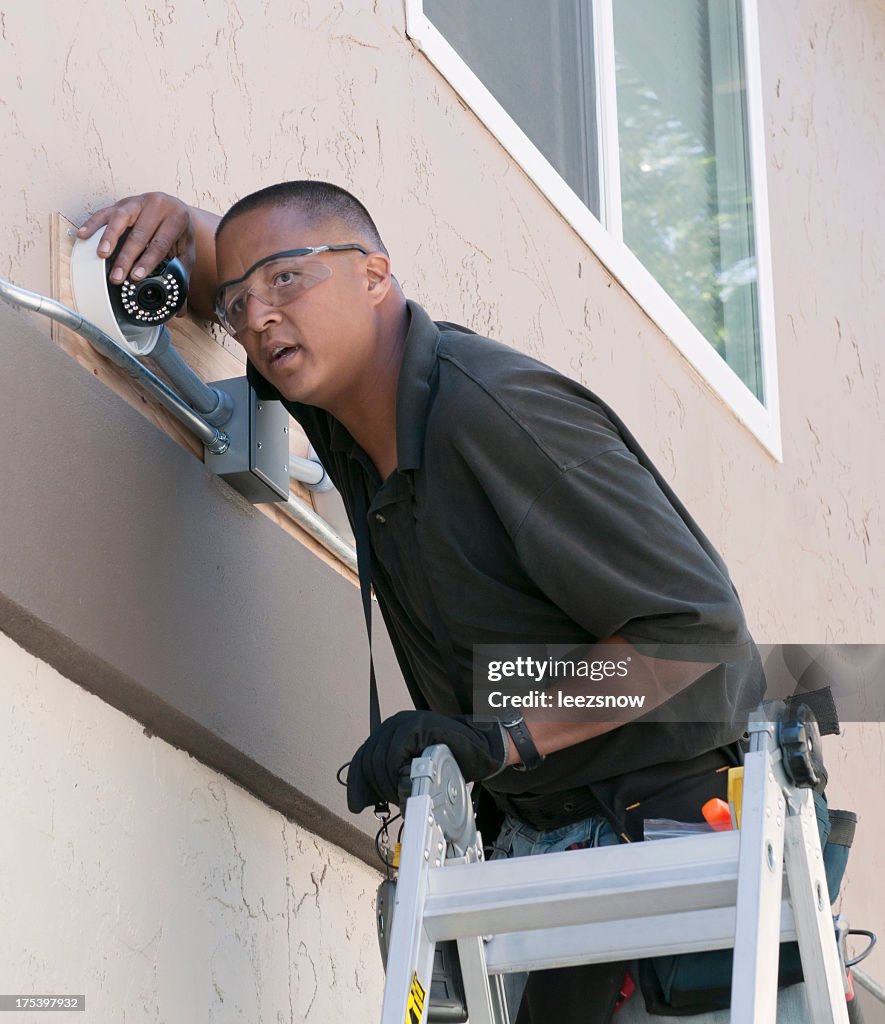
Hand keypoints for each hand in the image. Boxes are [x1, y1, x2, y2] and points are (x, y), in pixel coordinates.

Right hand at [78, 193, 220, 319]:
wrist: (176, 208)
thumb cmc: (179, 233)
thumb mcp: (186, 253)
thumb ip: (182, 278)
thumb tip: (179, 311)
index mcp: (177, 218)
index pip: (160, 243)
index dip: (147, 261)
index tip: (136, 276)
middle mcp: (157, 205)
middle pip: (139, 234)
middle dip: (126, 257)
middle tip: (117, 277)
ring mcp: (138, 201)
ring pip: (120, 218)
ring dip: (109, 238)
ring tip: (101, 255)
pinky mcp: (122, 202)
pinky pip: (105, 212)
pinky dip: (93, 224)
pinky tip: (83, 235)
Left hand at [346, 710, 506, 812]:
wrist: (480, 750)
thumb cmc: (450, 761)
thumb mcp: (414, 773)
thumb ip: (392, 779)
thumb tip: (366, 800)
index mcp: (389, 734)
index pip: (362, 759)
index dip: (358, 784)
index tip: (357, 805)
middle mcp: (394, 724)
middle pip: (368, 759)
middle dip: (378, 787)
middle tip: (394, 800)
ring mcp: (405, 722)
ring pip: (380, 757)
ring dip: (389, 782)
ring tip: (404, 793)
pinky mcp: (419, 726)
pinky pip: (396, 751)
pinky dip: (398, 770)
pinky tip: (408, 780)